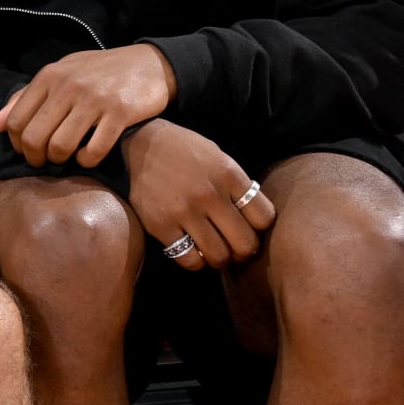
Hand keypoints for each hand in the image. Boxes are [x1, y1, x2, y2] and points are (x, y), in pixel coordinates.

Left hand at [0, 44, 176, 168]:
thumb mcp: (60, 74)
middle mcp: (68, 86)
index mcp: (49, 76)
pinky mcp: (120, 114)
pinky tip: (87, 155)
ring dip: (60, 160)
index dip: (17, 143)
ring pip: (61, 146)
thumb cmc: (98, 71)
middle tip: (44, 161)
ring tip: (66, 158)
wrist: (149, 64)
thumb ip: (26, 98)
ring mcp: (94, 100)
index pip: (16, 120)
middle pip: (34, 137)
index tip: (28, 149)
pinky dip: (86, 160)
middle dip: (35, 157)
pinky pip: (93, 151)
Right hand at [123, 120, 275, 270]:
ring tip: (214, 249)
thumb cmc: (183, 151)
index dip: (260, 227)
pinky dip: (195, 261)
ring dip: (220, 258)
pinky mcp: (160, 225)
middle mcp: (209, 194)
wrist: (138, 143)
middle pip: (245, 243)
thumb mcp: (218, 157)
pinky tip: (193, 249)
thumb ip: (237, 186)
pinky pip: (189, 260)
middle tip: (235, 246)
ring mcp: (184, 211)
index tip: (249, 226)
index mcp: (228, 175)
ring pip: (219, 256)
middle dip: (244, 250)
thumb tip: (254, 220)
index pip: (264, 218)